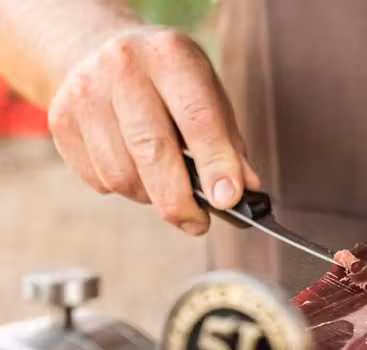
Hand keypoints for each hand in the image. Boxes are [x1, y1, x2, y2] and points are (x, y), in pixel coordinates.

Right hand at [48, 26, 259, 234]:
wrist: (99, 49)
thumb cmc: (169, 81)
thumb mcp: (209, 94)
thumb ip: (229, 143)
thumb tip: (244, 191)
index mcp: (170, 56)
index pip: (197, 119)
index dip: (215, 164)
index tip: (228, 201)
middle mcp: (123, 68)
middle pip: (152, 152)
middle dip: (180, 201)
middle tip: (198, 223)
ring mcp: (85, 94)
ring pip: (122, 176)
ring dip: (151, 196)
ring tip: (166, 184)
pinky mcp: (61, 121)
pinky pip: (99, 181)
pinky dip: (125, 189)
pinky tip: (135, 168)